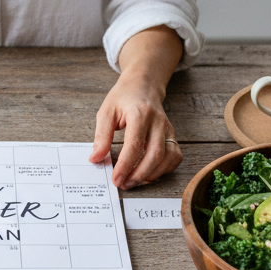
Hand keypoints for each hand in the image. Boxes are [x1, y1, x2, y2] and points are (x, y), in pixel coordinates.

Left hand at [88, 71, 180, 188]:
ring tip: (133, 181)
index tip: (115, 179)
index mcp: (139, 113)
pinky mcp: (172, 135)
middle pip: (154, 154)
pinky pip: (174, 157)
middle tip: (124, 184)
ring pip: (167, 158)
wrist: (142, 86)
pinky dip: (164, 169)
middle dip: (139, 174)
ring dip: (151, 175)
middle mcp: (157, 122)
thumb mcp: (106, 112)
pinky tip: (149, 174)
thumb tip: (96, 159)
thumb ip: (101, 136)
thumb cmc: (123, 98)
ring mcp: (168, 129)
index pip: (134, 144)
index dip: (125, 165)